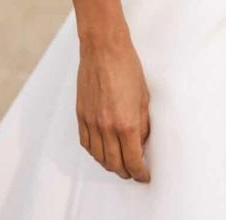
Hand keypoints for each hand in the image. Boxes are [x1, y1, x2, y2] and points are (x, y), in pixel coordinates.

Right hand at [76, 32, 150, 181]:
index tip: (144, 175)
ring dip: (109, 164)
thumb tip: (141, 142)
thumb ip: (143, 123)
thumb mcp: (144, 96)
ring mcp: (91, 122)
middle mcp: (106, 127)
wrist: (103, 49)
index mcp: (126, 123)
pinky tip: (101, 150)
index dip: (140, 173)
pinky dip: (94, 152)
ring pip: (98, 157)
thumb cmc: (127, 67)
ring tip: (119, 163)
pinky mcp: (81, 115)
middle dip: (125, 172)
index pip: (133, 160)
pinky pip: (85, 143)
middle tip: (133, 171)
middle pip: (114, 164)